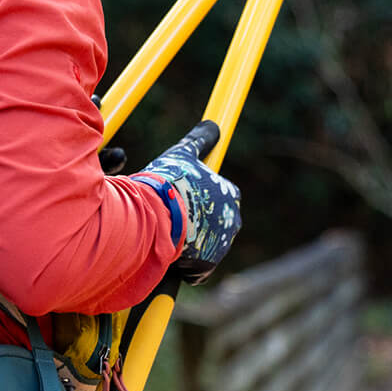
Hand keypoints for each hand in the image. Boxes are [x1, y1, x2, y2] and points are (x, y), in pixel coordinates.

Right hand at [130, 122, 240, 284]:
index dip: (198, 197)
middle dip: (193, 222)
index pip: (218, 197)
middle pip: (211, 223)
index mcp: (230, 195)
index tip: (182, 198)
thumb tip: (214, 124)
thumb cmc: (171, 183)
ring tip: (165, 232)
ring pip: (202, 244)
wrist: (159, 217)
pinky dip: (182, 262)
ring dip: (185, 241)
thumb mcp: (183, 155)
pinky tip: (167, 250)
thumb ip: (200, 140)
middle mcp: (232, 221)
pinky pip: (195, 266)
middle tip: (169, 215)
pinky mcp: (208, 265)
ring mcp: (222, 245)